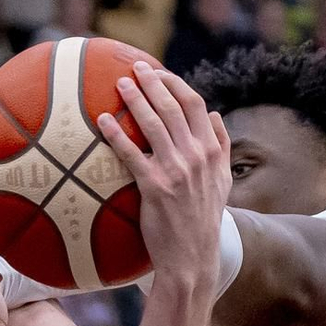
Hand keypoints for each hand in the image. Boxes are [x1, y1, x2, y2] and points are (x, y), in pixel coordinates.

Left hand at [96, 62, 231, 292]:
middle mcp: (195, 155)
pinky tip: (102, 122)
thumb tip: (215, 116)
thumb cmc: (203, 220)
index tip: (159, 73)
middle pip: (172, 107)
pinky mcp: (154, 186)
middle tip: (134, 68)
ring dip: (135, 99)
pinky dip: (116, 134)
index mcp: (210, 151)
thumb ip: (221, 147)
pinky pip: (131, 153)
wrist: (192, 257)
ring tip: (119, 84)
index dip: (176, 84)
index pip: (195, 105)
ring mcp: (175, 170)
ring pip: (153, 124)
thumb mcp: (223, 182)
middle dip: (152, 83)